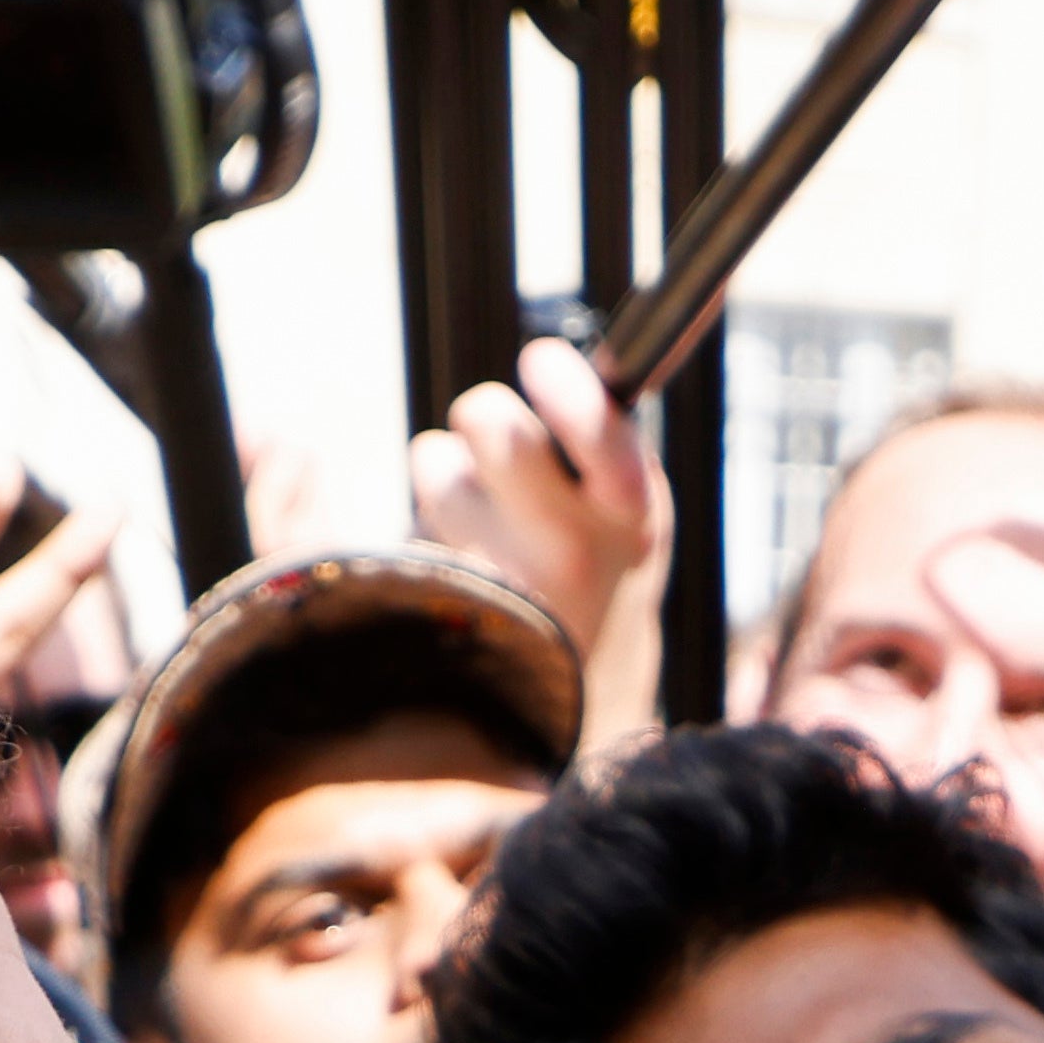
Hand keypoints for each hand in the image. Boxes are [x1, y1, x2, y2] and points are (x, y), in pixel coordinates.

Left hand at [408, 336, 669, 750]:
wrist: (586, 682)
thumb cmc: (602, 559)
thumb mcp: (629, 502)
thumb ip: (603, 431)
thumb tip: (558, 360)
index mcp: (631, 509)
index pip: (599, 427)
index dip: (561, 381)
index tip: (539, 365)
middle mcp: (574, 549)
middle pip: (492, 423)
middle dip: (486, 416)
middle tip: (503, 448)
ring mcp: (507, 580)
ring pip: (440, 462)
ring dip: (453, 476)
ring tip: (492, 526)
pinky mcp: (448, 600)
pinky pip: (412, 511)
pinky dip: (430, 515)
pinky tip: (466, 555)